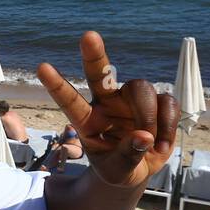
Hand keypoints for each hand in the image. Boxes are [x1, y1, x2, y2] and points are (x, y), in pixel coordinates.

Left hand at [36, 31, 178, 187]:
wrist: (138, 169)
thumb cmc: (118, 169)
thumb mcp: (117, 173)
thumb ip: (127, 157)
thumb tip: (143, 136)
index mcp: (87, 120)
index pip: (69, 101)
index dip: (56, 85)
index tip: (42, 68)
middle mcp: (107, 103)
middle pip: (102, 73)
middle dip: (95, 55)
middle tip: (88, 36)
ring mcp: (131, 100)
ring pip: (142, 88)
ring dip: (148, 116)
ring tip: (150, 143)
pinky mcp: (157, 102)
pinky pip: (168, 102)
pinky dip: (168, 124)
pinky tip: (161, 142)